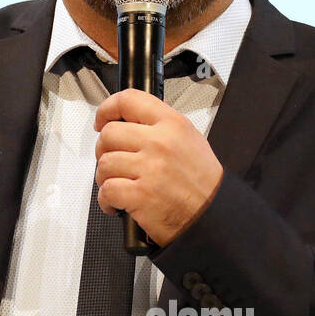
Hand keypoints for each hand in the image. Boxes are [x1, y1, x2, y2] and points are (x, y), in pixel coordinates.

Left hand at [94, 88, 224, 245]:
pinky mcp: (141, 195)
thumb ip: (160, 124)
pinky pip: (106, 190)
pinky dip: (106, 200)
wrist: (212, 215)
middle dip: (104, 150)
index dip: (107, 109)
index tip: (101, 120)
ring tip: (120, 184)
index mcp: (172, 125)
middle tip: (114, 160)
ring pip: (104, 163)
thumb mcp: (189, 139)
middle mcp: (160, 143)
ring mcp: (150, 169)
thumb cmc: (201, 182)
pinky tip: (117, 203)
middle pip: (109, 134)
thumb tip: (132, 116)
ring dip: (105, 177)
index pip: (129, 100)